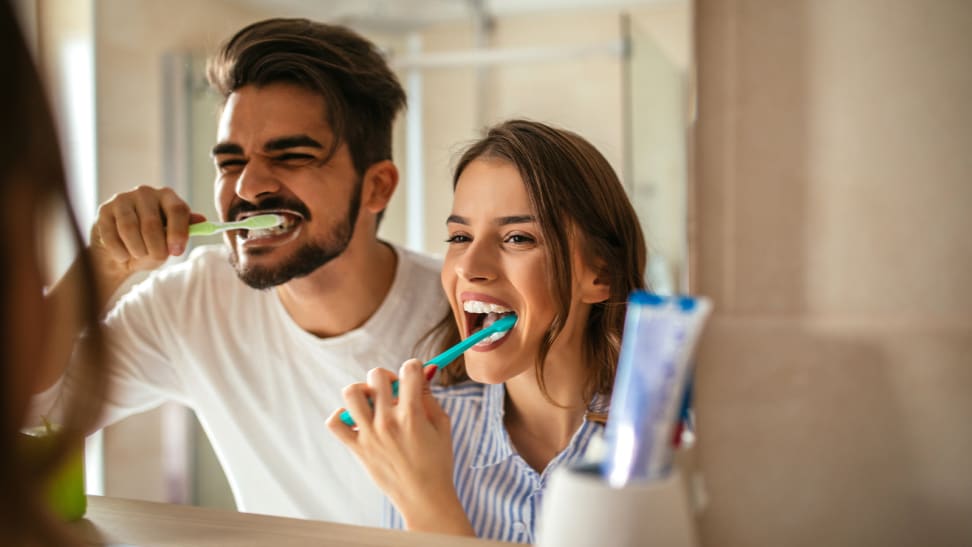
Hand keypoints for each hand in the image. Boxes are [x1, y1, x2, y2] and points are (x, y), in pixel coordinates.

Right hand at [89, 185, 204, 284]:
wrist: (121, 253)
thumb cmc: (152, 244)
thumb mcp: (172, 239)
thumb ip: (185, 231)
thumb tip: (202, 220)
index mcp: (168, 196)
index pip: (177, 209)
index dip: (178, 232)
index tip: (176, 252)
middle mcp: (145, 192)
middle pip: (152, 223)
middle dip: (155, 248)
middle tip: (157, 258)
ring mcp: (122, 199)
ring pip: (130, 229)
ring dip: (137, 250)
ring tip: (139, 255)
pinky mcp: (104, 210)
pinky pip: (111, 235)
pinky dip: (120, 252)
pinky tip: (123, 255)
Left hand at [327, 360, 473, 535]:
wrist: (424, 498)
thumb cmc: (437, 462)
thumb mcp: (442, 425)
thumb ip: (430, 396)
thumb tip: (423, 371)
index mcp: (412, 414)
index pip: (409, 369)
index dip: (415, 367)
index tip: (415, 375)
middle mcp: (387, 421)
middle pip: (377, 375)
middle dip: (388, 377)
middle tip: (394, 391)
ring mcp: (369, 434)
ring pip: (351, 393)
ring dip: (362, 390)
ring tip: (373, 402)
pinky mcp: (357, 448)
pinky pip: (335, 423)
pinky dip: (341, 415)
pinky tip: (356, 418)